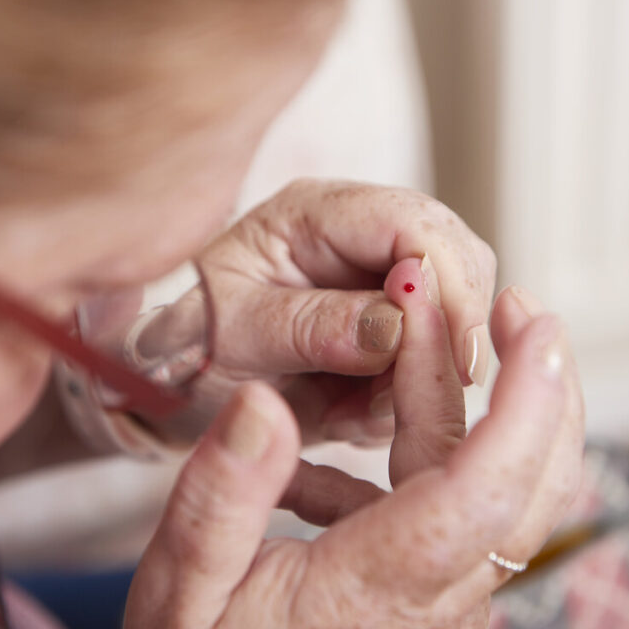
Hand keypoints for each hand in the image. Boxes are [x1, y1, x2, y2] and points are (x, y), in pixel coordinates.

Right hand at [124, 259, 583, 628]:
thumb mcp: (182, 586)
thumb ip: (219, 500)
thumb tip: (264, 404)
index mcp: (374, 590)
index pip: (481, 493)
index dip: (524, 406)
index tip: (537, 330)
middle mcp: (429, 601)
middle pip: (526, 491)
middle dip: (541, 391)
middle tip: (521, 308)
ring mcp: (435, 602)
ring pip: (498, 493)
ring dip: (488, 410)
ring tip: (437, 337)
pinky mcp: (420, 594)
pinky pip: (448, 510)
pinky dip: (423, 452)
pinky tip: (341, 441)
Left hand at [183, 179, 495, 444]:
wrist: (173, 387)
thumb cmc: (185, 347)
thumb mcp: (232, 336)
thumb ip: (310, 327)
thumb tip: (398, 323)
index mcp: (313, 213)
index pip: (413, 223)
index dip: (445, 286)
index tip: (449, 357)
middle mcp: (355, 235)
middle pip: (455, 260)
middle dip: (440, 336)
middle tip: (392, 398)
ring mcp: (374, 279)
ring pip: (453, 314)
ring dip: (420, 374)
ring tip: (348, 413)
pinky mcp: (386, 326)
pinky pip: (433, 358)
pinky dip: (405, 396)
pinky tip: (348, 415)